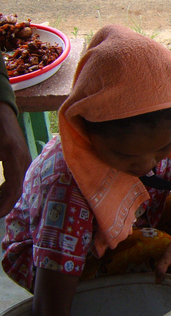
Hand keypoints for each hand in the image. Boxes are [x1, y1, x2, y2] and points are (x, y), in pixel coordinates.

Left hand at [0, 103, 31, 217]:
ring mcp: (24, 160)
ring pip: (17, 186)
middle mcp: (23, 161)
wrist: (0, 110)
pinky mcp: (20, 159)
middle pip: (17, 190)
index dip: (4, 205)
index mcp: (14, 158)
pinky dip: (7, 191)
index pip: (14, 189)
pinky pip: (16, 180)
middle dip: (3, 205)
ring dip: (5, 199)